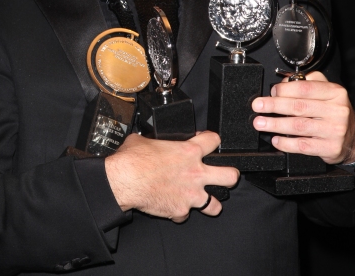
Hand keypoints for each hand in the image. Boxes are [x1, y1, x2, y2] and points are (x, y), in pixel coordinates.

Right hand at [105, 131, 239, 222]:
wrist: (124, 180)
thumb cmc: (133, 159)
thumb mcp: (147, 140)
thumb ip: (158, 141)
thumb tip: (152, 141)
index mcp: (189, 151)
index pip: (214, 141)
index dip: (212, 139)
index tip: (208, 142)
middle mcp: (195, 173)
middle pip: (229, 176)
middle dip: (230, 175)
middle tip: (225, 175)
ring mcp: (190, 194)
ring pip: (215, 205)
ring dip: (211, 202)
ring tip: (207, 200)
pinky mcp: (180, 210)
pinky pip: (185, 214)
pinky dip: (181, 211)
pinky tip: (174, 206)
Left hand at [251, 71, 354, 163]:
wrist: (353, 139)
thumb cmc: (334, 112)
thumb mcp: (326, 92)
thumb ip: (306, 83)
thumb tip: (282, 85)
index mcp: (334, 92)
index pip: (305, 88)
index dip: (285, 89)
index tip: (271, 91)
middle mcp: (336, 110)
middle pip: (299, 106)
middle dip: (274, 106)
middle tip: (258, 106)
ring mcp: (334, 130)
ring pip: (299, 126)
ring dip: (276, 124)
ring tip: (261, 123)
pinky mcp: (330, 148)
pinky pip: (304, 145)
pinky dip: (287, 143)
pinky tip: (276, 140)